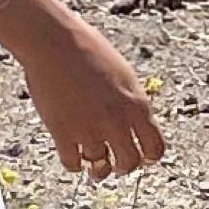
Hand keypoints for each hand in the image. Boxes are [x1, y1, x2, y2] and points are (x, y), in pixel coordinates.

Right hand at [0, 0, 165, 178]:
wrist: (54, 41)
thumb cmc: (87, 49)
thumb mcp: (122, 73)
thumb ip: (131, 102)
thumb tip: (135, 128)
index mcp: (136, 104)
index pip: (155, 148)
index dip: (148, 156)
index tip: (139, 156)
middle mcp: (117, 122)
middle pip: (129, 164)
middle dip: (122, 165)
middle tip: (113, 160)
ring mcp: (90, 130)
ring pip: (101, 168)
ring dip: (97, 166)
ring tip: (90, 155)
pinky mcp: (64, 134)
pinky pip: (73, 164)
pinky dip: (74, 161)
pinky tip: (71, 151)